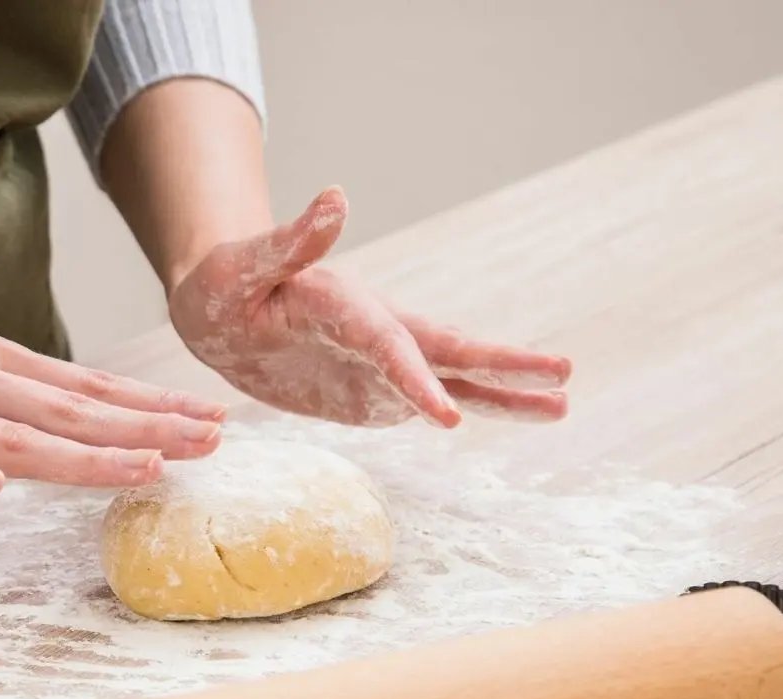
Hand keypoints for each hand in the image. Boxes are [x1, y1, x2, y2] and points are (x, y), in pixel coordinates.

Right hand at [0, 307, 226, 503]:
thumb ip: (8, 394)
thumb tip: (77, 420)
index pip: (84, 387)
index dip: (149, 406)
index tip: (209, 418)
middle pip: (69, 410)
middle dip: (145, 428)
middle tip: (209, 442)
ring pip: (13, 437)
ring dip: (83, 454)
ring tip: (143, 468)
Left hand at [168, 186, 571, 427]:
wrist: (218, 308)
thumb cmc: (222, 282)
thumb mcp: (243, 263)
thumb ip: (291, 240)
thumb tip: (336, 197)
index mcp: (346, 304)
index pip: (390, 344)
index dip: (416, 379)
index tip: (445, 416)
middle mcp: (375, 330)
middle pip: (447, 352)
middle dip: (502, 368)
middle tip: (564, 374)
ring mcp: (379, 361)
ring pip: (451, 378)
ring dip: (504, 393)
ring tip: (562, 406)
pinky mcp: (372, 387)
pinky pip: (426, 400)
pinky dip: (470, 407)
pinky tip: (513, 414)